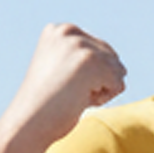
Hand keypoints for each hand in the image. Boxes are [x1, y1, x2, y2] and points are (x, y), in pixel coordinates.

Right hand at [2, 24, 125, 148]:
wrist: (29, 121)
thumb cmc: (49, 105)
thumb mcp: (65, 73)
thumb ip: (87, 62)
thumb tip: (124, 69)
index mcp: (59, 31)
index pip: (102, 52)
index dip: (92, 76)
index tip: (65, 83)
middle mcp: (67, 31)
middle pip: (113, 59)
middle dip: (99, 81)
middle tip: (69, 91)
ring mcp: (78, 44)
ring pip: (118, 71)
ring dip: (101, 90)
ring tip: (73, 94)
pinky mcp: (89, 59)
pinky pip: (118, 83)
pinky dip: (105, 98)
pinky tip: (79, 99)